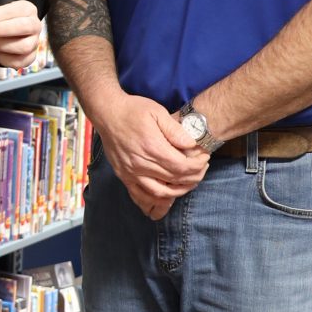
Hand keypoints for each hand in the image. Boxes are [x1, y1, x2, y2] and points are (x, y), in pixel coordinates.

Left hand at [0, 0, 42, 68]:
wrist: (10, 33)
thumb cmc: (2, 21)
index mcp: (27, 9)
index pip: (10, 11)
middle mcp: (35, 25)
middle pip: (23, 27)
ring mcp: (34, 42)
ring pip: (23, 46)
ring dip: (1, 45)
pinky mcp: (30, 58)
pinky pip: (18, 62)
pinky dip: (3, 58)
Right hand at [93, 92, 208, 219]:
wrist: (107, 113)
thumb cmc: (132, 110)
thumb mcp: (157, 112)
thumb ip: (175, 130)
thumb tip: (191, 145)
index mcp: (152, 147)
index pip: (182, 166)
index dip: (197, 166)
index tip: (204, 159)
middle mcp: (141, 164)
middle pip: (174, 181)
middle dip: (193, 178)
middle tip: (201, 170)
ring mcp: (131, 173)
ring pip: (159, 193)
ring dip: (178, 192)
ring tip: (188, 183)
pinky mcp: (123, 176)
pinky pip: (139, 196)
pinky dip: (154, 201)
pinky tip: (165, 198)